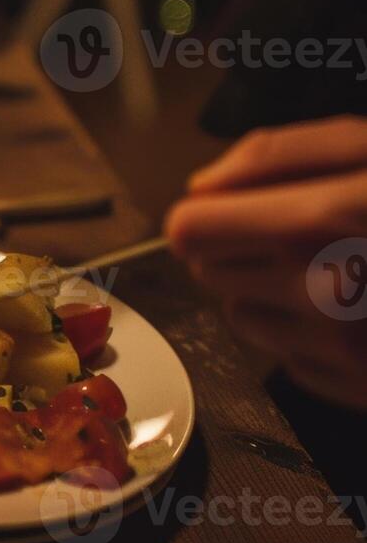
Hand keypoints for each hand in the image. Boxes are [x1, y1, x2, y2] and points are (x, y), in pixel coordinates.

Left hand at [166, 116, 366, 407]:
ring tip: (334, 269)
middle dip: (237, 249)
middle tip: (301, 234)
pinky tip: (355, 312)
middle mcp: (323, 291)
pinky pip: (284, 356)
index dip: (200, 216)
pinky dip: (302, 334)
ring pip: (241, 313)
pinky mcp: (354, 387)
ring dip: (267, 291)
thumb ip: (276, 155)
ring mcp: (340, 347)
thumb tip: (202, 186)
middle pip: (208, 271)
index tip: (220, 211)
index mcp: (321, 222)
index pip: (191, 231)